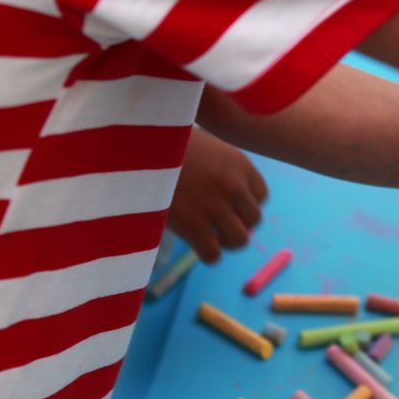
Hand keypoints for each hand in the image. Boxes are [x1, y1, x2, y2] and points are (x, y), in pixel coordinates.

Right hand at [167, 128, 268, 262]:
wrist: (138, 145)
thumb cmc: (167, 143)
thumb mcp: (206, 146)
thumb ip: (222, 168)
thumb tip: (228, 196)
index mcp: (241, 165)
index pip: (261, 196)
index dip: (245, 203)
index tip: (228, 203)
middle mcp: (234, 186)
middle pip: (254, 220)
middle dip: (238, 223)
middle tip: (218, 222)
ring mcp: (215, 207)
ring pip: (239, 240)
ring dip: (226, 241)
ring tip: (210, 235)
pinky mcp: (192, 226)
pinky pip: (213, 254)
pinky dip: (208, 254)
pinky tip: (195, 243)